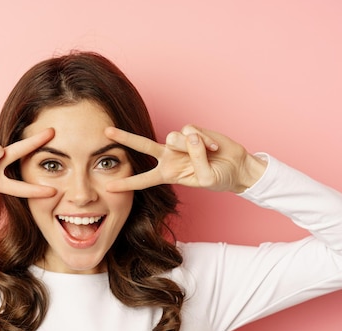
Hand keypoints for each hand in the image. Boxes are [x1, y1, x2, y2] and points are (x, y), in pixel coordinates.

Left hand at [104, 125, 266, 192]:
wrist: (236, 166)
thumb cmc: (219, 177)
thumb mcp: (206, 178)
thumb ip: (196, 159)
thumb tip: (189, 137)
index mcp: (167, 174)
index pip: (143, 180)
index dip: (126, 183)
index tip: (108, 187)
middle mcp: (168, 157)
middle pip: (142, 145)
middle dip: (124, 138)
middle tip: (106, 132)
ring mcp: (179, 143)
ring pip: (174, 138)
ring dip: (191, 147)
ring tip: (207, 154)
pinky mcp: (191, 131)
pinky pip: (191, 132)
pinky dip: (204, 140)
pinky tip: (213, 147)